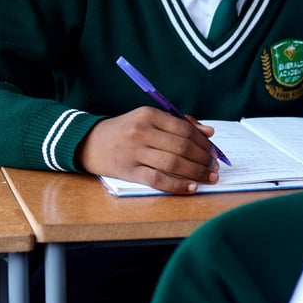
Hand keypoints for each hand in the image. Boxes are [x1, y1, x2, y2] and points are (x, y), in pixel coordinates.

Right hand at [76, 107, 219, 193]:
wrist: (89, 142)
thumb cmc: (123, 130)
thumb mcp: (146, 119)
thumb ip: (177, 123)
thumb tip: (209, 132)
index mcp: (147, 114)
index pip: (184, 128)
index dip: (203, 142)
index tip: (214, 152)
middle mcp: (141, 131)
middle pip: (182, 146)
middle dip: (203, 159)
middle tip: (214, 167)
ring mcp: (134, 152)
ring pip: (174, 163)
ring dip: (196, 172)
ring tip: (208, 177)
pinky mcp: (129, 170)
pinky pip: (159, 180)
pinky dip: (178, 185)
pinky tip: (191, 187)